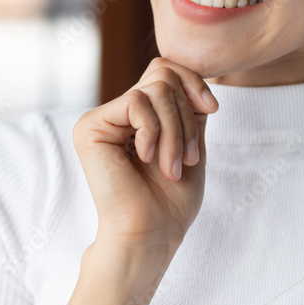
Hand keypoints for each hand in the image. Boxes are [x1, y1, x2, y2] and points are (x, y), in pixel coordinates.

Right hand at [72, 57, 218, 254]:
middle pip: (163, 75)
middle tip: (188, 158)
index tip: (213, 109)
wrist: (151, 234)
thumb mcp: (191, 142)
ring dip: (175, 131)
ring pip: (154, 89)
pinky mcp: (90, 127)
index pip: (165, 70)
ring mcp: (102, 118)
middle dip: (186, 115)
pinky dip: (153, 132)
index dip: (193, 82)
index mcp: (139, 116)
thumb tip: (192, 74)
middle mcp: (118, 113)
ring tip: (173, 166)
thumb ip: (188, 107)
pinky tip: (146, 159)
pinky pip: (135, 102)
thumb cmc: (171, 201)